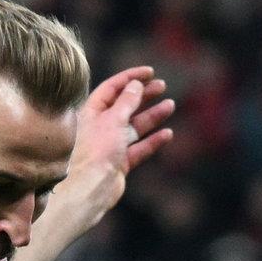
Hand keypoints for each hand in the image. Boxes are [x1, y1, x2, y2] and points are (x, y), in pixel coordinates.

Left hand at [66, 65, 176, 210]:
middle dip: (143, 95)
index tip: (149, 72)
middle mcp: (101, 126)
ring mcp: (111, 145)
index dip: (131, 77)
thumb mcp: (113, 119)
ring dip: (152, 115)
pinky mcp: (120, 162)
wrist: (91, 188)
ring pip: (135, 126)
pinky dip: (153, 140)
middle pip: (125, 105)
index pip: (112, 88)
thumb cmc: (97, 151)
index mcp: (92, 111)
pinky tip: (167, 133)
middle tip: (162, 86)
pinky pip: (140, 147)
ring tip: (170, 105)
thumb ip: (127, 101)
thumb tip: (136, 85)